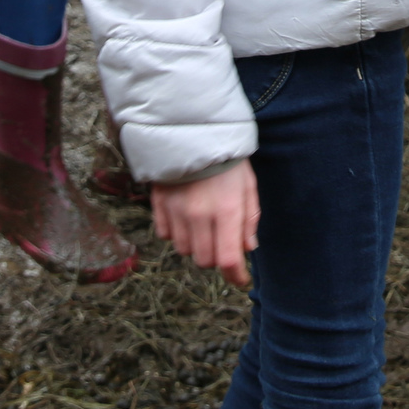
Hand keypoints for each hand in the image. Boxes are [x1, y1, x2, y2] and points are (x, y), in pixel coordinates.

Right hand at [152, 159, 261, 288]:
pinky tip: (184, 215)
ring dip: (196, 244)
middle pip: (205, 260)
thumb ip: (249, 218)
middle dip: (216, 257)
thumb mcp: (248, 185)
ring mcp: (176, 210)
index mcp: (226, 210)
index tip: (241, 279)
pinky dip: (176, 232)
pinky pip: (165, 235)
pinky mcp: (159, 204)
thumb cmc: (227, 159)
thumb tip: (248, 249)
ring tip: (203, 223)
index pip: (228, 260)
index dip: (236, 276)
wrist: (192, 129)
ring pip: (184, 250)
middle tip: (222, 241)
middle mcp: (199, 215)